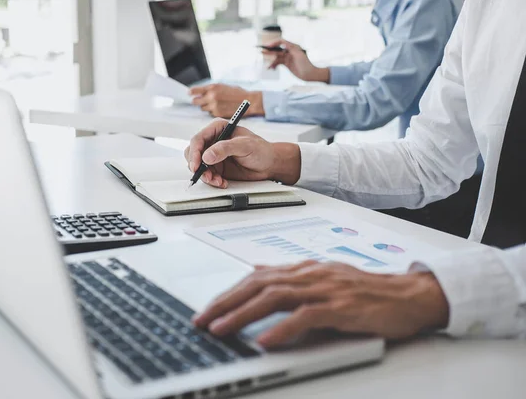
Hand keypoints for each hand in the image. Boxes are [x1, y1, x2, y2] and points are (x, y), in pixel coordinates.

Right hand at [184, 119, 300, 187]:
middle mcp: (213, 141)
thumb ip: (225, 148)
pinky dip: (212, 181)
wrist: (269, 164)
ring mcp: (214, 155)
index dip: (195, 153)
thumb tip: (207, 156)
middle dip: (198, 166)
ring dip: (205, 176)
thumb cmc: (261, 149)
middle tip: (207, 176)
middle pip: (193, 153)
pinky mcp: (217, 167)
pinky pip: (206, 175)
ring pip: (198, 166)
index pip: (198, 139)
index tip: (197, 165)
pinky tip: (222, 182)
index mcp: (218, 128)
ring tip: (218, 181)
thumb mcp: (245, 146)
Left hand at [190, 84, 264, 117]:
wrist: (248, 101)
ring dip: (206, 107)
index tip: (189, 93)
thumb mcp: (223, 86)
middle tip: (201, 100)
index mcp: (212, 87)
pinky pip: (211, 114)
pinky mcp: (218, 114)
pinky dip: (214, 112)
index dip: (191, 93)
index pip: (195, 91)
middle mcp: (212, 97)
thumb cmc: (237, 93)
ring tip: (215, 104)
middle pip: (195, 102)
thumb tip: (200, 93)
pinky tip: (221, 108)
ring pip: (203, 109)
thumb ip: (211, 89)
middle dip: (198, 101)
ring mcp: (214, 106)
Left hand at [193, 261, 449, 347]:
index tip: (208, 309)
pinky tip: (265, 340)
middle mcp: (311, 274)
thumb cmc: (366, 292)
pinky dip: (283, 329)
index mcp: (305, 269)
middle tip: (201, 320)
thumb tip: (259, 272)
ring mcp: (326, 289)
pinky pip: (307, 317)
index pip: (257, 277)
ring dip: (244, 315)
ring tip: (221, 330)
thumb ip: (292, 278)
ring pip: (276, 298)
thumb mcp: (324, 279)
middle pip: (259, 284)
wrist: (409, 296)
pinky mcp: (342, 307)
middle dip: (225, 303)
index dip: (229, 293)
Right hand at [265, 39, 329, 82]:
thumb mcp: (299, 54)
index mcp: (293, 46)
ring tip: (268, 67)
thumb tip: (283, 43)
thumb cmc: (306, 64)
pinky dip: (274, 65)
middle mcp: (289, 51)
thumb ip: (290, 48)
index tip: (267, 46)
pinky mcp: (287, 64)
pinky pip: (278, 63)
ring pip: (277, 58)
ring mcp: (288, 57)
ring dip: (272, 62)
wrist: (309, 74)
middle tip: (261, 52)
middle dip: (270, 51)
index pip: (281, 42)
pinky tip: (272, 69)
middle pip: (277, 49)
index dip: (274, 43)